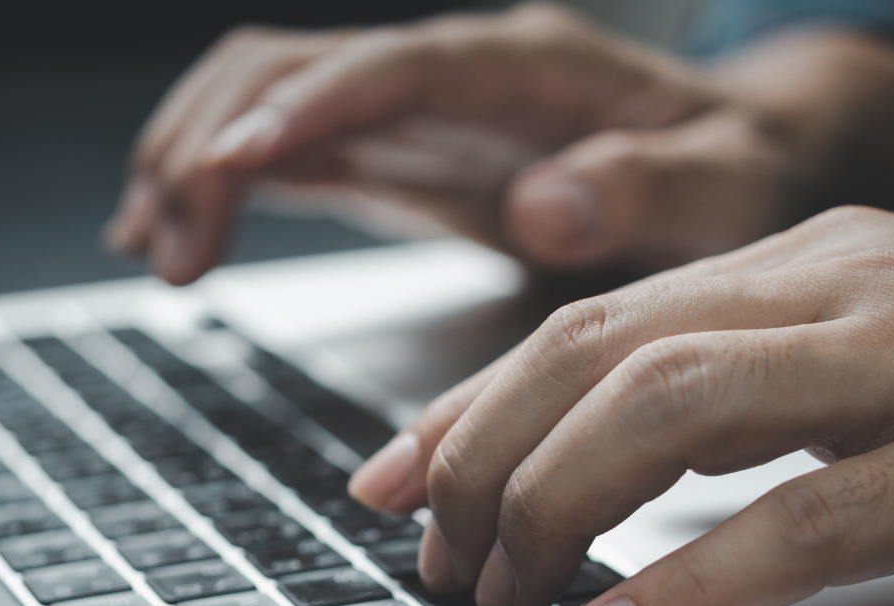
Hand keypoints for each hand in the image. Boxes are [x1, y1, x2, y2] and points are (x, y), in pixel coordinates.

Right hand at [104, 3, 807, 282]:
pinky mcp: (394, 153)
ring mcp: (413, 109)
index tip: (236, 164)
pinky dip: (216, 185)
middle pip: (294, 67)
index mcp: (526, 66)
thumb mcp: (727, 186)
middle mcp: (452, 72)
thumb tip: (548, 202)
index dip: (310, 107)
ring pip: (266, 97)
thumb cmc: (736, 168)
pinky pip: (284, 147)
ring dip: (191, 159)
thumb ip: (647, 188)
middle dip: (213, 142)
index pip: (394, 67)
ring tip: (156, 252)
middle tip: (171, 248)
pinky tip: (171, 236)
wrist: (737, 154)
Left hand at [347, 207, 893, 605]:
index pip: (601, 316)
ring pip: (677, 408)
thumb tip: (627, 466)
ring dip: (559, 508)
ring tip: (508, 594)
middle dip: (485, 457)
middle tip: (435, 555)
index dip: (476, 400)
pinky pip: (809, 517)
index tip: (393, 474)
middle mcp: (857, 285)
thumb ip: (775, 387)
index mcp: (824, 258)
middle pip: (605, 350)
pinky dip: (694, 581)